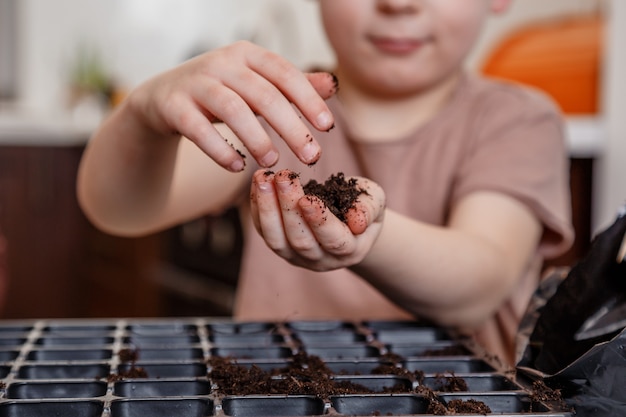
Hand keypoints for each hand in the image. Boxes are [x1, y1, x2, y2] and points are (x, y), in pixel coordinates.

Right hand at [127, 41, 336, 170]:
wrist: (162, 99)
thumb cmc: (220, 93)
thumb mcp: (257, 86)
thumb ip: (292, 87)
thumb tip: (333, 86)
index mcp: (247, 55)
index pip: (285, 74)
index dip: (308, 99)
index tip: (327, 127)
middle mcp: (221, 63)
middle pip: (263, 95)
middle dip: (292, 128)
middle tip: (311, 157)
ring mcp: (194, 82)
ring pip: (232, 109)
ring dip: (257, 139)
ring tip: (273, 161)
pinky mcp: (172, 106)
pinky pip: (198, 129)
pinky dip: (220, 150)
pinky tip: (237, 167)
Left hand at [249, 169, 385, 271]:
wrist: (346, 220)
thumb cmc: (361, 205)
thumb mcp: (375, 200)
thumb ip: (368, 208)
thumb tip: (357, 220)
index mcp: (349, 250)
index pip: (333, 240)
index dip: (319, 221)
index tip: (307, 198)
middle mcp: (321, 260)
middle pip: (300, 240)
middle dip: (289, 207)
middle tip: (284, 177)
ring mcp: (296, 257)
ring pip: (276, 240)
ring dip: (267, 208)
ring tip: (263, 178)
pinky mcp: (279, 246)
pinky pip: (263, 231)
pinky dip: (257, 207)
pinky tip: (258, 183)